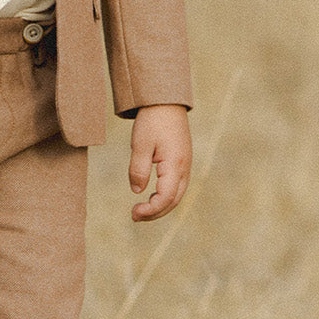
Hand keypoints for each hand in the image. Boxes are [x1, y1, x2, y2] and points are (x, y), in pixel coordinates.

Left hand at [129, 104, 191, 221]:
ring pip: (176, 195)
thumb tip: (137, 191)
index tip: (133, 213)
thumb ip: (138, 170)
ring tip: (141, 211)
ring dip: (160, 206)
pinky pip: (176, 186)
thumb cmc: (152, 121)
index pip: (165, 198)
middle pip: (173, 201)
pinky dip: (164, 197)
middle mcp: (184, 168)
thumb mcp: (140, 145)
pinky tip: (151, 197)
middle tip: (134, 216)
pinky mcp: (181, 162)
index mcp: (175, 165)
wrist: (166, 102)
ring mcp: (185, 166)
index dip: (150, 210)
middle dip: (155, 213)